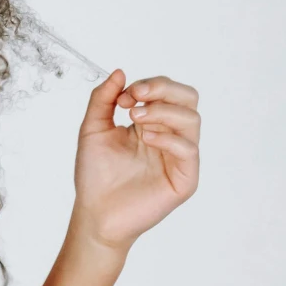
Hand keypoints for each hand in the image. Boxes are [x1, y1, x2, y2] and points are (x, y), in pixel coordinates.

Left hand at [72, 70, 199, 252]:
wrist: (94, 213)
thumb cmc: (95, 174)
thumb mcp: (93, 128)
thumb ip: (103, 98)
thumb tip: (119, 72)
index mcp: (152, 123)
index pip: (167, 90)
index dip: (148, 85)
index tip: (121, 97)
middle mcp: (170, 136)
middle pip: (188, 98)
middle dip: (163, 88)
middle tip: (137, 95)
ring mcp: (179, 158)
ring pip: (192, 118)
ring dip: (163, 110)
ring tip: (136, 118)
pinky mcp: (184, 179)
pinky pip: (189, 149)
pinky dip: (168, 137)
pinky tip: (146, 138)